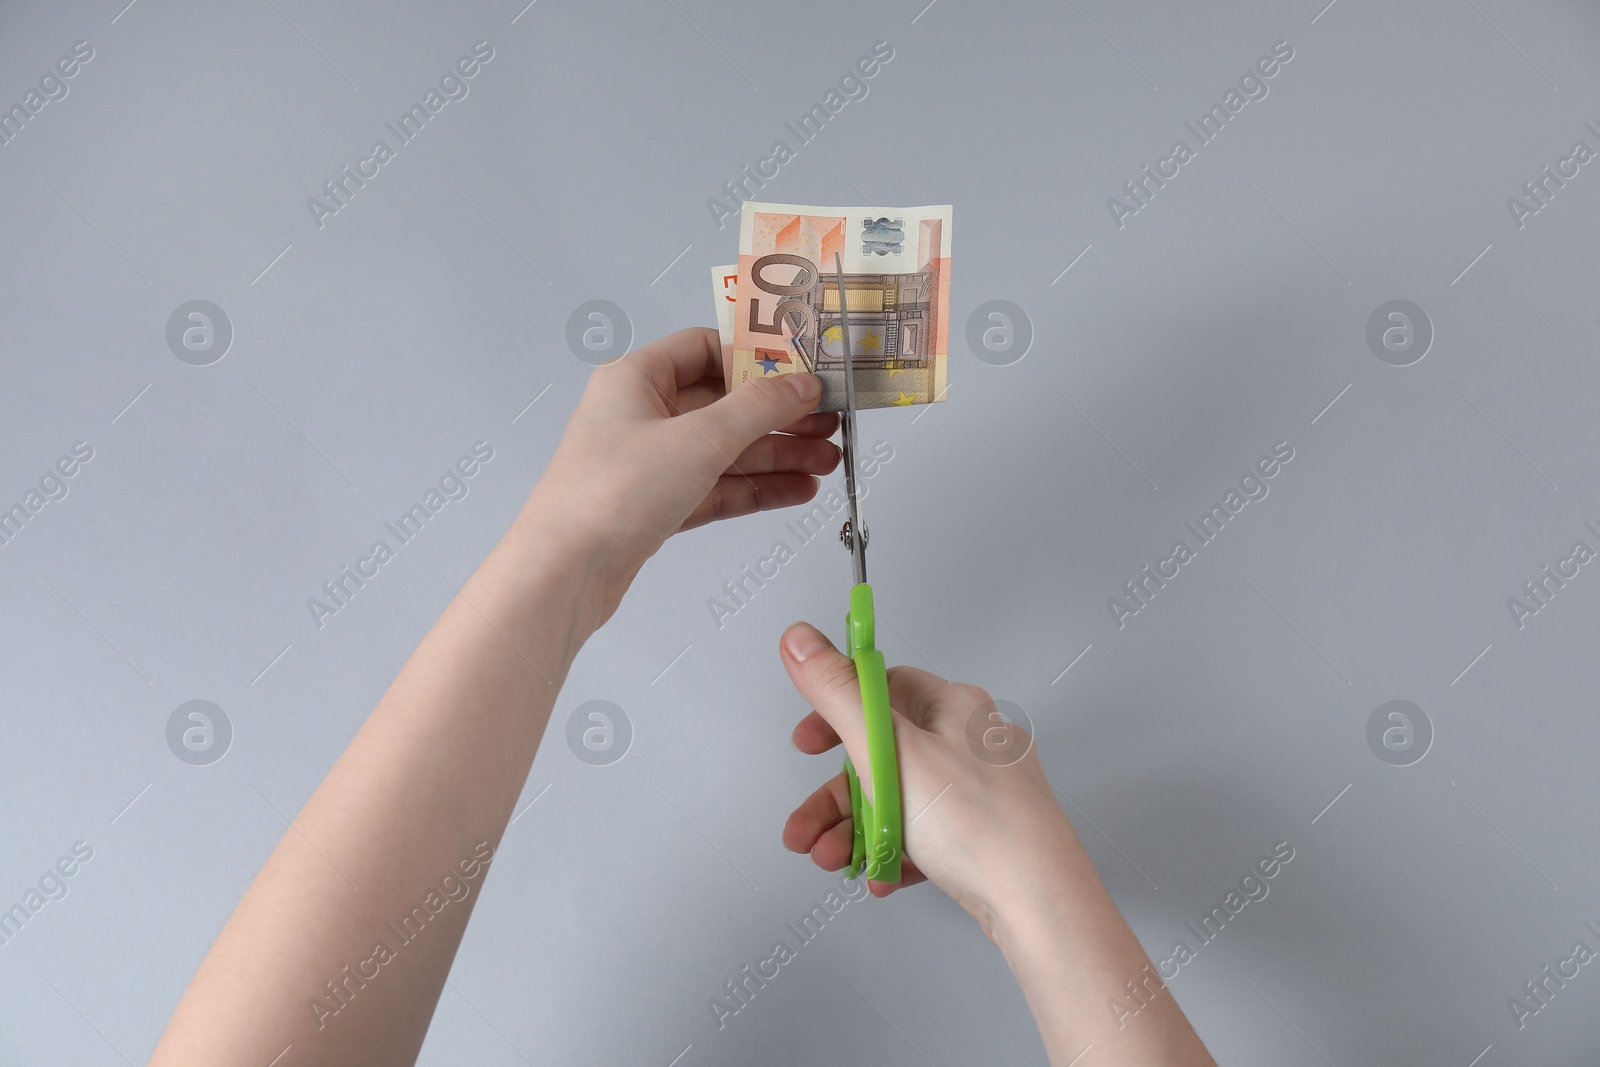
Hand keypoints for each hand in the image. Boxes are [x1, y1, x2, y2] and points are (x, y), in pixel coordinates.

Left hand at [517, 328, 839, 627]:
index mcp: (636, 379)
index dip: (758, 356)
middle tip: (829, 421)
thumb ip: (758, 408)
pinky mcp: (657, 506)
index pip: (706, 348)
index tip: (803, 368)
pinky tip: (796, 489)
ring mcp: (649, 463)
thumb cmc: (609, 494)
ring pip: (725, 450)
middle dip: (779, 414)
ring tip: (827, 460)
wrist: (566, 572)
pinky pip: (717, 487)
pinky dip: (756, 487)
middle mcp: (640, 416)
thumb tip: (799, 385)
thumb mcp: (699, 438)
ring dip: (777, 454)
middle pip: (724, 403)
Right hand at [777, 621, 1077, 933]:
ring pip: (900, 801)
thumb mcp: (890, 750)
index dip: (837, 713)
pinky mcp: (984, 835)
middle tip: (804, 828)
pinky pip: (926, 835)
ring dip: (856, 831)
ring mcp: (981, 791)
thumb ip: (837, 693)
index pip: (883, 688)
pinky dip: (895, 853)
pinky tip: (878, 876)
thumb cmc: (977, 823)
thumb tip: (799, 638)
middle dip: (834, 798)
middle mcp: (970, 742)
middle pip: (883, 756)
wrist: (1037, 902)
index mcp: (954, 706)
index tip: (807, 744)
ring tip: (831, 861)